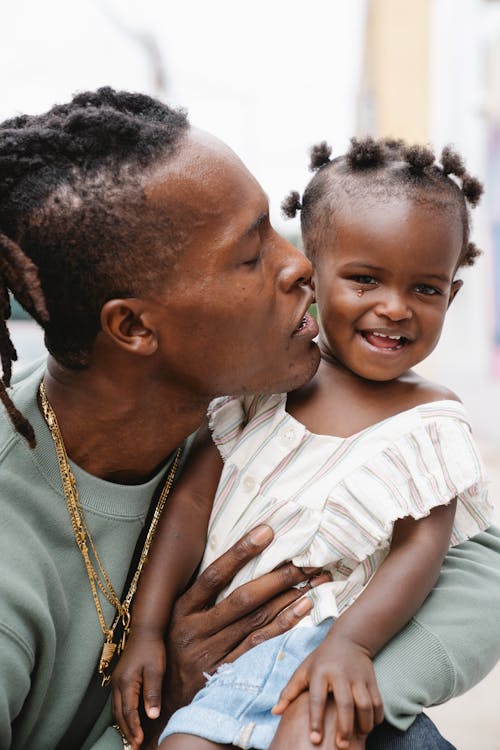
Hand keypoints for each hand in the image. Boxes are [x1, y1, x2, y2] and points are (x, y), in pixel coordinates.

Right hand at [111, 629, 165, 748]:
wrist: (145, 631)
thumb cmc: (152, 649)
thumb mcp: (156, 670)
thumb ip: (153, 693)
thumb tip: (152, 716)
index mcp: (126, 682)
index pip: (129, 712)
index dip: (134, 729)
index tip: (139, 743)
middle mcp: (117, 684)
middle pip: (119, 714)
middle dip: (127, 732)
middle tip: (135, 747)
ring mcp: (116, 681)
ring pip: (116, 710)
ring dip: (123, 725)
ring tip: (131, 739)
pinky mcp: (119, 679)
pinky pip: (117, 702)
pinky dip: (122, 715)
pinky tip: (128, 721)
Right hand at [142, 525, 329, 743]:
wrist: (162, 700)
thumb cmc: (175, 647)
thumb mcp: (177, 617)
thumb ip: (202, 593)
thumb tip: (236, 555)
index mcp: (182, 609)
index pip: (215, 575)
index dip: (241, 551)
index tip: (267, 531)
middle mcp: (195, 631)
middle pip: (243, 599)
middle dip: (277, 577)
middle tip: (305, 560)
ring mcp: (211, 655)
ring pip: (257, 622)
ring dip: (288, 598)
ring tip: (313, 580)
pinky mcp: (226, 675)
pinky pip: (261, 647)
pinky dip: (284, 626)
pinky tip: (304, 608)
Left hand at [272, 634, 383, 748]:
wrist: (348, 639)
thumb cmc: (321, 660)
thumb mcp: (303, 670)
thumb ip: (289, 691)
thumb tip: (275, 712)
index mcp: (320, 672)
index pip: (317, 699)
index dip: (316, 720)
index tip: (315, 740)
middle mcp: (339, 674)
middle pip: (345, 704)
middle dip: (345, 727)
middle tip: (341, 746)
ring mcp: (357, 676)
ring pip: (365, 704)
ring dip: (364, 724)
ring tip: (359, 737)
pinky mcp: (371, 679)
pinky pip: (377, 701)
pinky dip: (376, 717)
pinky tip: (370, 726)